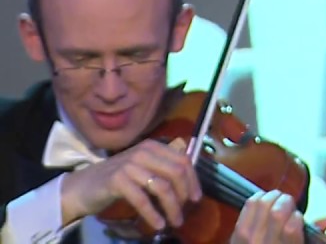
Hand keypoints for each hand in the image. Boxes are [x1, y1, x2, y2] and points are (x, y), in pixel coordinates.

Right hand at [61, 137, 200, 229]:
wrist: (82, 187)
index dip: (193, 180)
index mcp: (153, 147)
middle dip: (184, 195)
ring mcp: (130, 165)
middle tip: (185, 212)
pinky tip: (158, 224)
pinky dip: (153, 213)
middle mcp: (143, 152)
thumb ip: (163, 171)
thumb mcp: (143, 169)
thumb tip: (190, 187)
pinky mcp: (117, 180)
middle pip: (176, 173)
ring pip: (162, 187)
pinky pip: (142, 199)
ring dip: (172, 207)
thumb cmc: (117, 180)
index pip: (183, 160)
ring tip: (175, 221)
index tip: (196, 198)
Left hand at [230, 190, 325, 243]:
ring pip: (261, 204)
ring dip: (272, 197)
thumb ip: (313, 238)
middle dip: (286, 201)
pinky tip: (264, 202)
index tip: (298, 218)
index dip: (298, 216)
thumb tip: (324, 220)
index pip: (292, 227)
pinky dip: (258, 199)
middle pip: (277, 212)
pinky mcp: (236, 234)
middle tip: (289, 204)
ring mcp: (249, 240)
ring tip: (277, 201)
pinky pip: (248, 206)